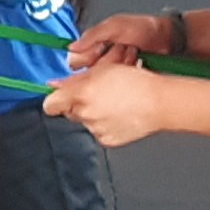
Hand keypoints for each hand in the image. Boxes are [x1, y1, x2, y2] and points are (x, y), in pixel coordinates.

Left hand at [42, 61, 173, 146]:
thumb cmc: (136, 83)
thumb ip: (76, 78)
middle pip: (69, 111)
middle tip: (96, 92)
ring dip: (94, 112)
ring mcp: (95, 129)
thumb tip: (56, 85)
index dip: (54, 99)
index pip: (50, 104)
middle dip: (78, 102)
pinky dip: (105, 123)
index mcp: (81, 94)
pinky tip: (119, 114)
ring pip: (85, 120)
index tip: (59, 96)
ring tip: (114, 102)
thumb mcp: (103, 69)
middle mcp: (85, 114)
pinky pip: (99, 131)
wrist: (159, 103)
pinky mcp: (107, 140)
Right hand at [65, 10, 171, 68]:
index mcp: (94, 43)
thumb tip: (71, 47)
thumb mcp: (115, 26)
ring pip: (104, 78)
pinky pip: (118, 83)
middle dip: (105, 61)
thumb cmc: (143, 28)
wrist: (167, 38)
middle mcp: (101, 58)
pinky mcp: (125, 78)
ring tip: (132, 52)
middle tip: (119, 48)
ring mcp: (113, 69)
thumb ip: (92, 35)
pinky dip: (128, 73)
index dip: (85, 58)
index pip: (75, 60)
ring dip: (119, 65)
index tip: (99, 50)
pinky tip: (137, 62)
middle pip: (88, 72)